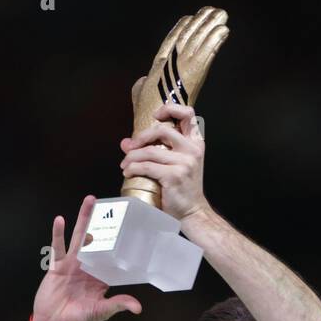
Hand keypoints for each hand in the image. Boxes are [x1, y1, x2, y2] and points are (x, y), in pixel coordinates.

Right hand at [31, 195, 141, 320]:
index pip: (113, 255)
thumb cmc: (79, 320)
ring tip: (89, 201)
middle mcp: (87, 267)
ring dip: (83, 219)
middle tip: (108, 204)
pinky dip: (58, 233)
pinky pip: (57, 247)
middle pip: (96, 239)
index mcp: (100, 276)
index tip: (129, 226)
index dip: (120, 242)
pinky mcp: (57, 266)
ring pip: (79, 237)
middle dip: (102, 222)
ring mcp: (71, 264)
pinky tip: (60, 220)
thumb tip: (138, 307)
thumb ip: (118, 304)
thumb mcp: (101, 311)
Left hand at [119, 102, 211, 221]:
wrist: (192, 212)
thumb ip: (153, 150)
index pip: (188, 114)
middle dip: (140, 138)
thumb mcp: (174, 164)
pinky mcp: (174, 176)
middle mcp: (193, 149)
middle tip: (130, 147)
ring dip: (132, 157)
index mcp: (195, 143)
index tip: (155, 117)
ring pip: (150, 151)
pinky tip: (128, 172)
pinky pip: (146, 166)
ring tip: (125, 164)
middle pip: (162, 130)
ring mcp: (185, 162)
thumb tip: (125, 143)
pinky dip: (133, 168)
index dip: (170, 109)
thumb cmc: (182, 188)